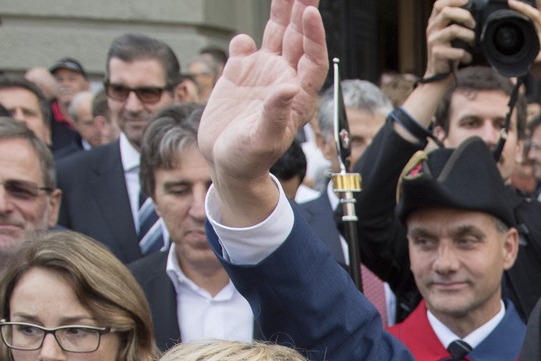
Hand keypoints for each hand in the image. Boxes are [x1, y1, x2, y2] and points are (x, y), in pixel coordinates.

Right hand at [199, 0, 329, 225]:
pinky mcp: (239, 74)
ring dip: (282, 12)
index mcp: (298, 96)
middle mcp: (284, 79)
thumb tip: (288, 88)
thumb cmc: (250, 160)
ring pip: (275, 35)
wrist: (226, 165)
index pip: (312, 59)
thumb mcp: (263, 142)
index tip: (309, 12)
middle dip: (302, 10)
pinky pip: (245, 47)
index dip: (314, 35)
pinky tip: (244, 43)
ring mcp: (262, 74)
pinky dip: (244, 41)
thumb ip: (275, 115)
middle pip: (298, 38)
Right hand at [423, 0, 474, 79]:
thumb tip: (476, 11)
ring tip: (472, 42)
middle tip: (473, 25)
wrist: (439, 77)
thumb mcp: (451, 37)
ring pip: (453, 30)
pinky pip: (456, 51)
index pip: (439, 4)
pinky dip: (466, 55)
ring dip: (468, 36)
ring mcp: (433, 42)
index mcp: (434, 22)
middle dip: (464, 15)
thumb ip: (457, 23)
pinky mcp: (437, 55)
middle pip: (446, 12)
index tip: (468, 1)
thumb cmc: (449, 55)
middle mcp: (431, 29)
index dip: (453, 0)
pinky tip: (467, 58)